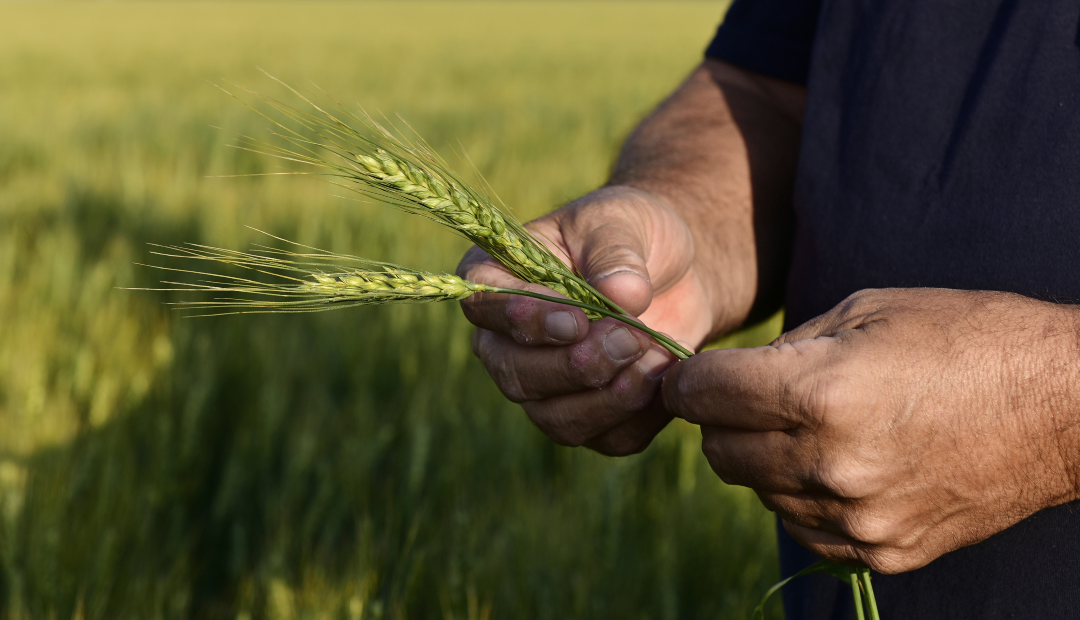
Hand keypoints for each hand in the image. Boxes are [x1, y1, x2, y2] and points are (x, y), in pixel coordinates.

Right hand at [457, 185, 712, 454]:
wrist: (674, 270)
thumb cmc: (631, 233)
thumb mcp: (623, 222)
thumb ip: (616, 255)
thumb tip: (622, 296)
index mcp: (497, 279)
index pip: (486, 308)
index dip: (526, 322)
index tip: (576, 321)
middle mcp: (507, 341)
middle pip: (516, 375)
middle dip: (576, 366)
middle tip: (631, 338)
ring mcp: (545, 386)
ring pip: (557, 419)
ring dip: (609, 399)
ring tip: (656, 359)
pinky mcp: (590, 416)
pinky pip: (607, 438)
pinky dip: (642, 416)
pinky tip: (668, 379)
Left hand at [663, 288, 1079, 572]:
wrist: (1063, 406)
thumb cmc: (965, 338)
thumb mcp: (867, 310)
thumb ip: (787, 347)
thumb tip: (734, 379)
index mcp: (821, 393)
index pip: (703, 395)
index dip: (686, 381)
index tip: (688, 377)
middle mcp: (830, 464)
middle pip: (720, 451)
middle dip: (719, 420)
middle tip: (746, 398)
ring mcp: (858, 516)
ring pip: (759, 492)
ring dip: (764, 459)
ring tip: (810, 426)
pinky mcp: (884, 550)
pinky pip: (804, 528)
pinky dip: (802, 496)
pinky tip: (837, 463)